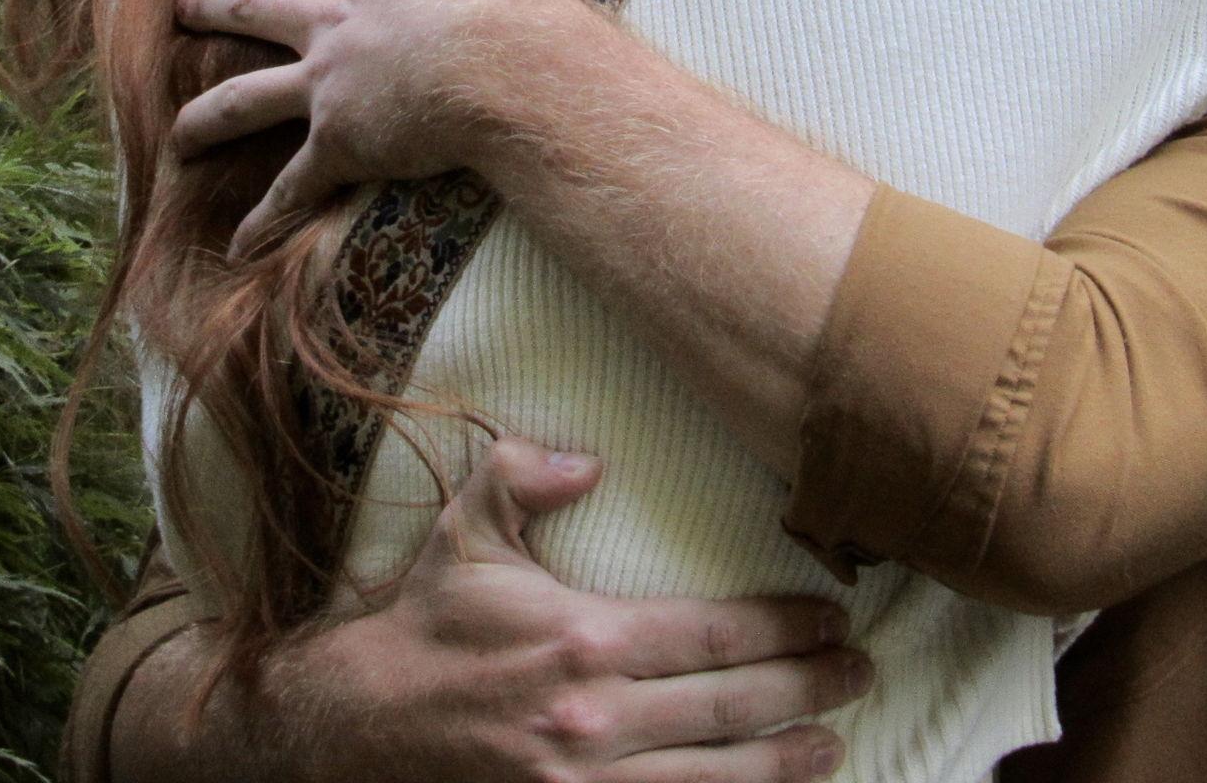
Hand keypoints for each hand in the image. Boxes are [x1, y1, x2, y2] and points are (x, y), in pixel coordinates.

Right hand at [126, 437, 865, 782]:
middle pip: (728, 709)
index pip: (711, 631)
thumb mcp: (466, 531)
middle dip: (806, 690)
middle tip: (860, 672)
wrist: (346, 733)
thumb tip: (593, 456)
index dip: (783, 624)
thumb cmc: (420, 627)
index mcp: (582, 639)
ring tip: (834, 743)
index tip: (832, 613)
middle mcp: (593, 720)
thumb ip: (528, 474)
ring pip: (709, 781)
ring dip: (781, 763)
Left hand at [173, 0, 581, 254]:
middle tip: (182, 4)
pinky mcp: (344, 143)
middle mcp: (338, 23)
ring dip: (208, 116)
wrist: (515, 65)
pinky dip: (267, 220)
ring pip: (248, 98)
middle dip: (216, 3)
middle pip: (257, 7)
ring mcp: (333, 86)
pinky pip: (296, 188)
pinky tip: (237, 246)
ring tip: (176, 132)